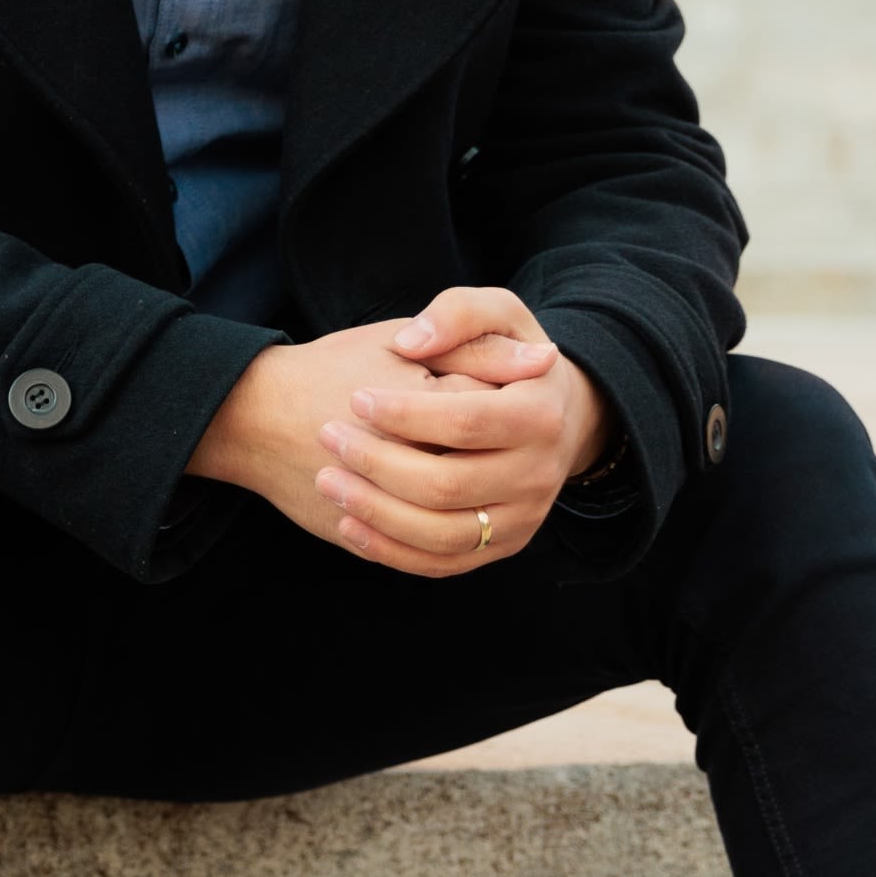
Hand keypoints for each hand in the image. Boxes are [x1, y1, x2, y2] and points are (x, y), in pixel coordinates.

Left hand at [314, 283, 610, 574]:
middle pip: (448, 485)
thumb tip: (412, 341)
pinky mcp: (502, 545)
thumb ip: (457, 313)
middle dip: (378, 463)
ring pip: (441, 534)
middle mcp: (540, 475)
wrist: (547, 415)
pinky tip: (349, 521)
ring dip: (376, 512)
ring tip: (327, 481)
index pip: (466, 422)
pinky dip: (391, 550)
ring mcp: (523, 518)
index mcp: (541, 415)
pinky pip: (443, 563)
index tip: (357, 397)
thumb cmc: (507, 357)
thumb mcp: (497, 314)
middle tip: (328, 436)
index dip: (406, 414)